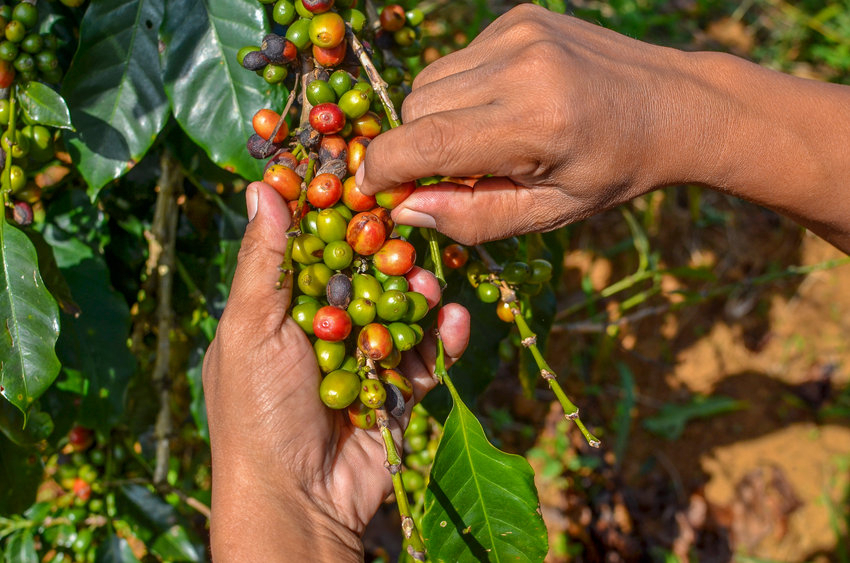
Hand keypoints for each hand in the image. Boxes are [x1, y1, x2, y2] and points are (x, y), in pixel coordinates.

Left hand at [202, 182, 469, 560]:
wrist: (297, 500)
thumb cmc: (258, 410)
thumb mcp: (251, 329)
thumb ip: (264, 261)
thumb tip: (260, 187)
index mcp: (281, 309)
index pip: (314, 248)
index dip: (338, 215)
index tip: (365, 181)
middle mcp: (325, 329)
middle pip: (368, 275)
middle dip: (390, 256)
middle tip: (408, 236)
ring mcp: (364, 359)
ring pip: (403, 312)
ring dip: (420, 295)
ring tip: (431, 286)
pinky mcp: (397, 390)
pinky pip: (427, 357)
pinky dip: (445, 339)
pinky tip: (455, 320)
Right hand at [357, 4, 849, 250]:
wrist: (676, 104)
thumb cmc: (613, 172)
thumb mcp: (551, 213)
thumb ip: (473, 217)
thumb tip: (403, 209)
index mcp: (533, 123)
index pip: (422, 143)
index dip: (383, 170)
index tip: (371, 190)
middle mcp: (520, 65)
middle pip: (415, 110)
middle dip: (419, 148)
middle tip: (458, 173)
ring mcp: (518, 31)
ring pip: (429, 81)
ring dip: (437, 117)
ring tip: (488, 137)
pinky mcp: (518, 15)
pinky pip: (456, 61)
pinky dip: (463, 90)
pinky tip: (505, 104)